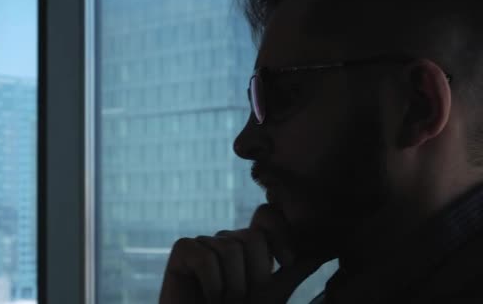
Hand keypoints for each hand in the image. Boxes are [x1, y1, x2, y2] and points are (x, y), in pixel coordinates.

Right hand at [159, 204, 329, 303]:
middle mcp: (226, 239)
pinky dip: (212, 284)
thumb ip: (297, 268)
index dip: (280, 232)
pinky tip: (207, 298)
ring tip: (223, 303)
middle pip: (253, 237)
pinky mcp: (182, 250)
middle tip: (242, 299)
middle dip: (255, 275)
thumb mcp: (275, 293)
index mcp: (249, 245)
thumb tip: (329, 247)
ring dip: (232, 287)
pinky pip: (206, 256)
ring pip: (230, 248)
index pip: (267, 215)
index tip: (287, 261)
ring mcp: (203, 242)